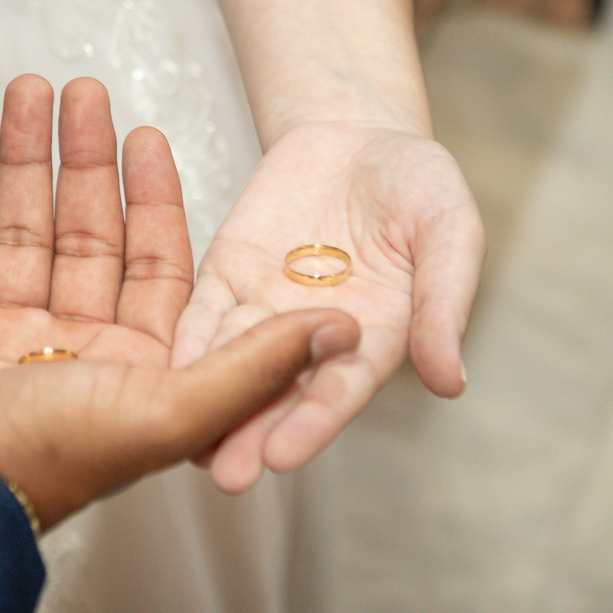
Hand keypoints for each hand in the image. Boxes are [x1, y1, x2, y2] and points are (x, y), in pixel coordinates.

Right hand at [0, 75, 359, 529]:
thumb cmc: (41, 462)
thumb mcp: (166, 408)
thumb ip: (255, 365)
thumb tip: (341, 332)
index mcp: (134, 368)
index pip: (155, 263)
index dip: (154, 196)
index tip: (150, 134)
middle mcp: (74, 348)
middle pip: (87, 234)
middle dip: (86, 159)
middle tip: (84, 90)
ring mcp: (4, 334)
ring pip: (24, 228)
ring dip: (27, 158)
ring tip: (29, 88)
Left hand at [172, 120, 484, 492]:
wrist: (360, 137)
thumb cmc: (419, 187)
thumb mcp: (450, 230)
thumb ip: (446, 301)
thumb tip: (450, 383)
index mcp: (375, 337)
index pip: (340, 389)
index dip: (313, 423)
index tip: (283, 457)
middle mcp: (315, 336)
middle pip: (280, 391)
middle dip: (252, 432)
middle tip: (226, 474)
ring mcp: (266, 307)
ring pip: (234, 361)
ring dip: (211, 399)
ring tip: (186, 440)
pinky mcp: (228, 274)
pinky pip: (202, 311)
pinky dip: (185, 340)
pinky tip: (161, 368)